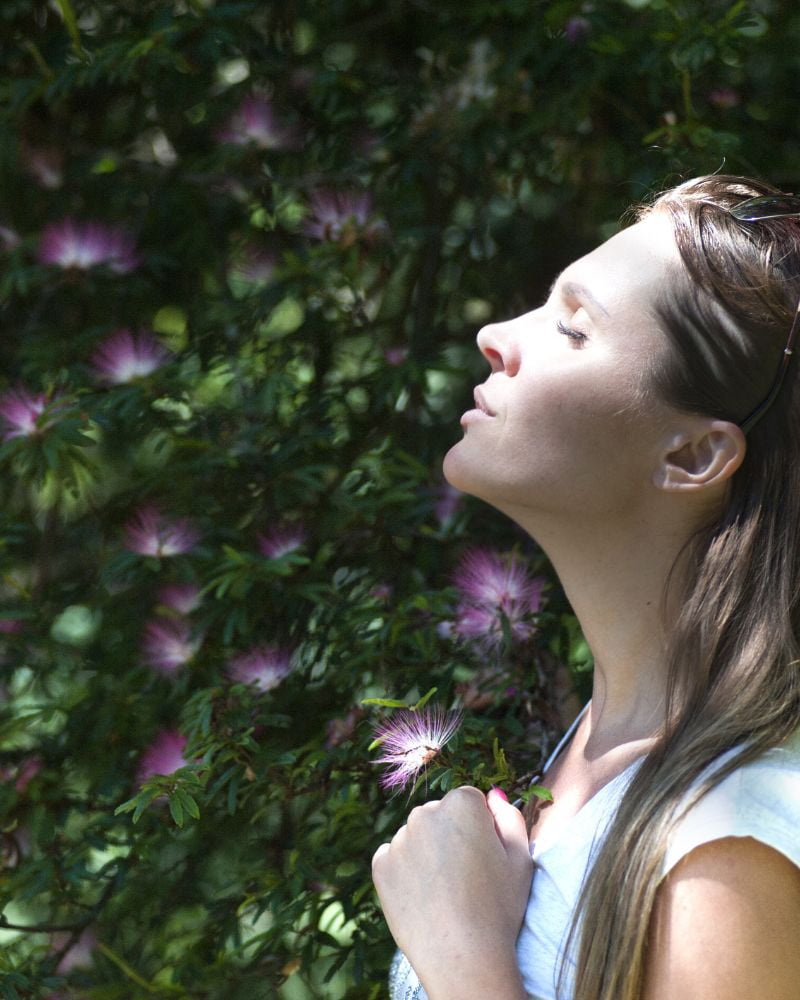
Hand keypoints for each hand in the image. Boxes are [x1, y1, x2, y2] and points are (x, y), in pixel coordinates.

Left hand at [372, 786, 532, 999]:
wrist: (462, 957)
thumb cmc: (499, 908)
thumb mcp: (521, 859)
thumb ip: (509, 818)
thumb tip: (493, 796)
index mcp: (461, 804)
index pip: (470, 801)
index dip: (480, 828)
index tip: (485, 856)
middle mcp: (425, 813)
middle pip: (440, 815)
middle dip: (451, 835)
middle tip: (466, 877)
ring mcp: (399, 838)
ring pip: (417, 837)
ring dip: (428, 853)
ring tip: (445, 892)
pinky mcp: (381, 865)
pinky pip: (395, 857)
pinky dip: (406, 871)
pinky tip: (424, 896)